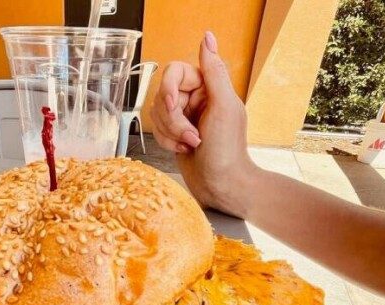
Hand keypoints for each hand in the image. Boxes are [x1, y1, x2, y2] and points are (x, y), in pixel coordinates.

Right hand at [150, 31, 255, 216]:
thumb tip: (207, 37)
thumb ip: (214, 71)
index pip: (175, 72)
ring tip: (191, 145)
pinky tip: (184, 150)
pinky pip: (157, 131)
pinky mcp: (175, 135)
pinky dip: (167, 142)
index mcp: (209, 86)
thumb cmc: (227, 150)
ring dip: (170, 133)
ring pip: (157, 114)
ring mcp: (184, 118)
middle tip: (192, 136)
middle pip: (163, 95)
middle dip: (173, 119)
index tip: (173, 105)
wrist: (222, 186)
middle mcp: (195, 99)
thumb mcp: (224, 106)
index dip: (169, 88)